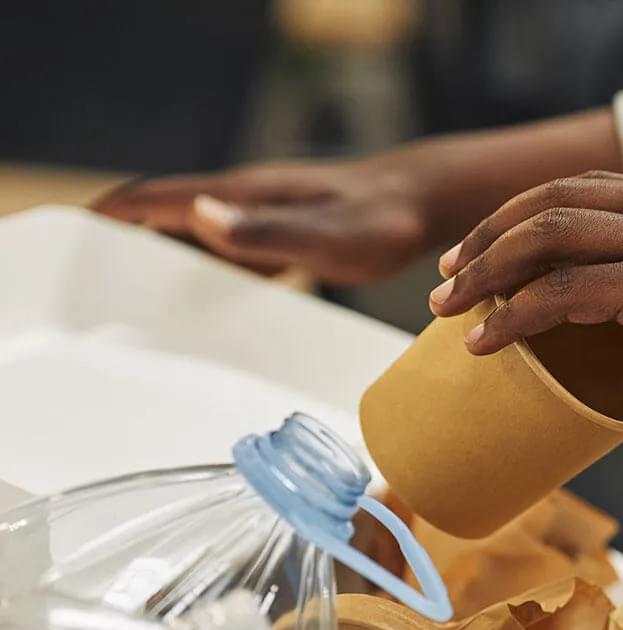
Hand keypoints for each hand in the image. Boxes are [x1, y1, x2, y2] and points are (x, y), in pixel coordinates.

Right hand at [92, 155, 430, 284]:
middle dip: (118, 242)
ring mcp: (259, 215)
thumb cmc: (382, 222)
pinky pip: (224, 252)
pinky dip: (199, 271)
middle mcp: (241, 201)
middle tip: (89, 288)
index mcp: (240, 197)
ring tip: (129, 304)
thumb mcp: (329, 238)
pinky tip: (198, 305)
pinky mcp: (279, 233)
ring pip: (190, 235)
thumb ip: (269, 233)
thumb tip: (200, 217)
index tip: (67, 243)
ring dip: (156, 259)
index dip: (105, 218)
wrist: (422, 204)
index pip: (152, 200)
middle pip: (159, 216)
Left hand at [430, 172, 622, 436]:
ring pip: (547, 235)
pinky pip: (564, 290)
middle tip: (448, 279)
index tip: (482, 257)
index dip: (521, 217)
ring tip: (446, 307)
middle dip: (488, 237)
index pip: (583, 192)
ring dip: (485, 270)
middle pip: (551, 202)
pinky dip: (514, 314)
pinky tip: (483, 339)